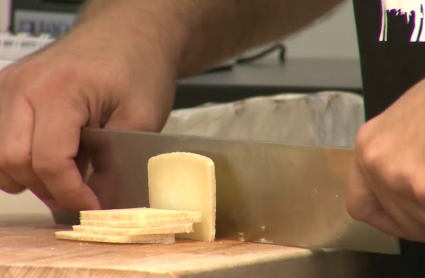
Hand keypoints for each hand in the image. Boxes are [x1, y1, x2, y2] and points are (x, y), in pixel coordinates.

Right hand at [0, 26, 175, 212]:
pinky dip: (23, 157)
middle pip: (14, 161)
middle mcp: (23, 86)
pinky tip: (54, 157)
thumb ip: (116, 162)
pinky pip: (2, 137)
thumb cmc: (139, 65)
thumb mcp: (142, 118)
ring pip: (1, 154)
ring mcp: (11, 85)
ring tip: (69, 177)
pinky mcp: (11, 89)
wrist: (129, 32)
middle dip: (48, 188)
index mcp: (58, 91)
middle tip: (81, 197)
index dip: (70, 193)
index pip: (48, 161)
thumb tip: (99, 199)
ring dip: (31, 176)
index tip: (92, 206)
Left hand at [347, 79, 424, 240]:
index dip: (388, 220)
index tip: (410, 223)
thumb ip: (399, 158)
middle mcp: (373, 160)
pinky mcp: (419, 183)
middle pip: (399, 216)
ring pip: (419, 219)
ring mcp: (396, 172)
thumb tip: (405, 194)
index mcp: (367, 145)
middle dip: (424, 218)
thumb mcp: (407, 125)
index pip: (360, 205)